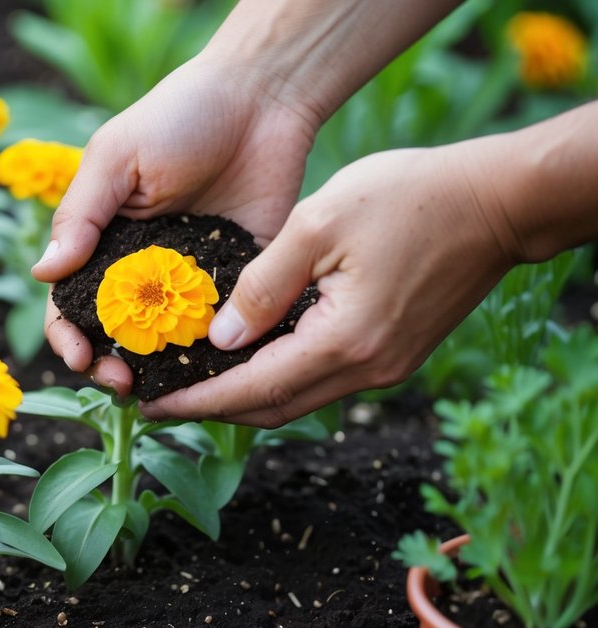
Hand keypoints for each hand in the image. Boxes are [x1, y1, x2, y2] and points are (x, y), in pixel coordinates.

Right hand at [35, 56, 318, 385]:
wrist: (263, 98)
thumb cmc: (179, 117)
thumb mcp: (116, 157)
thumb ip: (80, 216)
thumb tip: (41, 273)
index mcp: (102, 241)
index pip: (69, 301)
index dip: (67, 335)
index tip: (80, 355)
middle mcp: (141, 269)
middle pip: (113, 334)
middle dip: (108, 364)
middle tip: (121, 381)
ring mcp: (188, 281)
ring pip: (163, 343)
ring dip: (155, 371)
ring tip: (159, 387)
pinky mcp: (237, 282)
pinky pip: (220, 328)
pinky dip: (211, 355)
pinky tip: (209, 372)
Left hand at [137, 144, 516, 426]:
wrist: (498, 201)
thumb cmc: (409, 197)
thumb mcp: (318, 224)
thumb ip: (263, 285)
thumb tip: (221, 338)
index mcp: (343, 342)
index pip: (252, 390)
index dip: (196, 401)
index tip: (150, 405)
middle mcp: (365, 370)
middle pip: (271, 409)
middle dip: (211, 408)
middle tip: (160, 399)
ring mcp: (384, 368)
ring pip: (296, 399)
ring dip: (244, 396)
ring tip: (193, 382)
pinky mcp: (393, 355)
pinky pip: (321, 380)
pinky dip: (278, 377)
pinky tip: (248, 357)